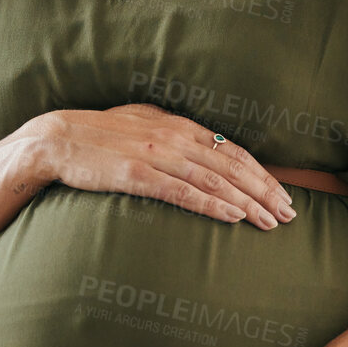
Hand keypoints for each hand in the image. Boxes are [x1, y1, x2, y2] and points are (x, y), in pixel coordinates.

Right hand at [26, 104, 295, 227]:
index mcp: (179, 124)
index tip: (281, 193)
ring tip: (271, 222)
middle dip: (265, 191)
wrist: (58, 139)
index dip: (261, 173)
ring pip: (214, 181)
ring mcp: (157, 155)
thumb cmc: (99, 135)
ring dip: (247, 202)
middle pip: (232, 166)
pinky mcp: (138, 174)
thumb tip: (202, 145)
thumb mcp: (143, 124)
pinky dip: (213, 205)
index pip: (232, 150)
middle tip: (289, 213)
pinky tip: (234, 218)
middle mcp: (175, 137)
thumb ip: (174, 134)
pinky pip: (183, 193)